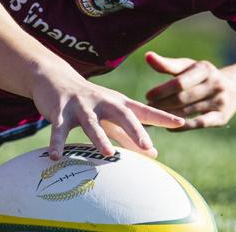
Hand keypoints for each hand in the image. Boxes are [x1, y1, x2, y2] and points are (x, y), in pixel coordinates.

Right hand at [31, 70, 184, 160]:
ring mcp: (81, 105)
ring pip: (91, 122)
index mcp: (118, 103)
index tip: (181, 123)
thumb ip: (129, 134)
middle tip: (147, 146)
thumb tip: (153, 152)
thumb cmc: (89, 101)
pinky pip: (59, 129)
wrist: (54, 78)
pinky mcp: (60, 111)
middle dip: (135, 130)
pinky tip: (56, 157)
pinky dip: (57, 143)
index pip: (144, 111)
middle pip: (122, 114)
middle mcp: (102, 101)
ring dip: (99, 137)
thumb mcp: (110, 115)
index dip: (162, 117)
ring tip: (107, 153)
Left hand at [143, 52, 235, 129]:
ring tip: (155, 118)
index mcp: (205, 69)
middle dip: (163, 104)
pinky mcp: (221, 118)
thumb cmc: (203, 76)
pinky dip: (181, 126)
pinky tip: (169, 127)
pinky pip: (198, 124)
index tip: (147, 96)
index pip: (180, 82)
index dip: (162, 90)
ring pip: (189, 112)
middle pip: (183, 98)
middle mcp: (215, 84)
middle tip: (148, 109)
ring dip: (169, 115)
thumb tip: (148, 56)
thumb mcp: (189, 67)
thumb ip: (168, 65)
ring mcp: (220, 102)